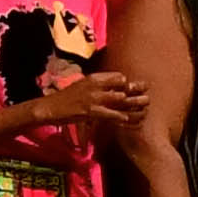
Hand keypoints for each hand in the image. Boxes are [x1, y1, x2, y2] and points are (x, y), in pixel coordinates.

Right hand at [33, 69, 148, 132]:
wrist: (50, 107)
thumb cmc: (66, 98)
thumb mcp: (82, 86)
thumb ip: (98, 86)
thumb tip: (113, 89)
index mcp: (94, 78)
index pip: (118, 77)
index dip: (128, 83)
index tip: (137, 88)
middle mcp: (95, 86)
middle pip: (122, 87)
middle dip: (136, 92)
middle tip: (148, 96)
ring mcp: (93, 99)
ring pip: (119, 100)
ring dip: (133, 105)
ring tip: (145, 107)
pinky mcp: (90, 112)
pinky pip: (109, 115)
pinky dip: (120, 117)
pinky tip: (129, 119)